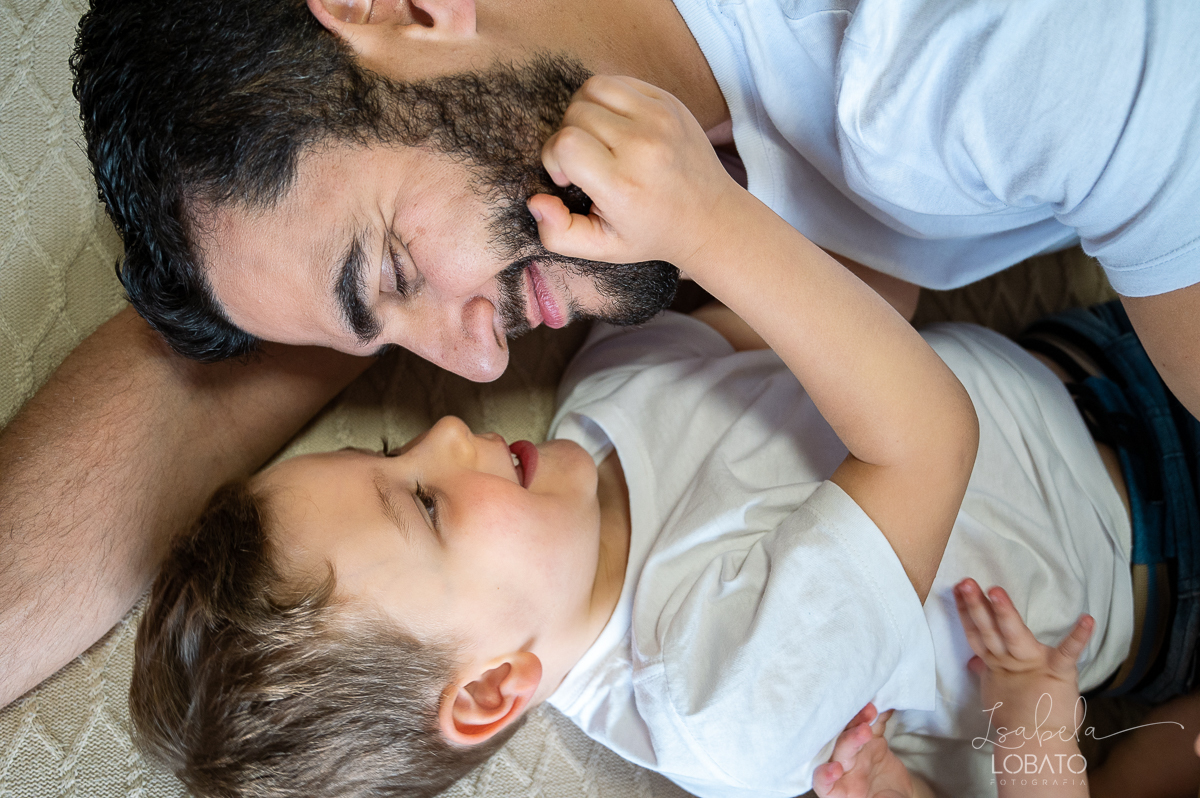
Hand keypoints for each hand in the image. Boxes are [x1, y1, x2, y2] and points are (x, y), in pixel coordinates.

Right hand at [527, 75, 742, 269]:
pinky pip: (618, 80)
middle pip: (574, 113)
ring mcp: (660, 118)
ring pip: (593, 87)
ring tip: (597, 140)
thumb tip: (535, 201)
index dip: (554, 158)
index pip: (565, 143)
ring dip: (584, 111)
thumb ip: (558, 234)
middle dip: (567, 136)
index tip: (570, 178)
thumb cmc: (650, 232)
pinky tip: (617, 127)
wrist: (709, 217)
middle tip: (586, 163)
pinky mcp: (669, 101)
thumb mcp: (602, 249)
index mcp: (624, 185)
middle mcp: (643, 146)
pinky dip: (607, 100)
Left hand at [813, 703, 914, 797]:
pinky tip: (882, 705)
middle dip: (849, 739)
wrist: (900, 792)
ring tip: (870, 711)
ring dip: (859, 720)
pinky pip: (874, 724)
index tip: (835, 769)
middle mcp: (845, 768)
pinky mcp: (872, 740)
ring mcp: (858, 752)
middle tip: (864, 730)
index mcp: (841, 790)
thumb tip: (871, 794)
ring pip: (852, 732)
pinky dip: (879, 715)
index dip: (824, 776)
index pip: (823, 783)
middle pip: (840, 751)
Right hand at [953, 578, 1092, 737]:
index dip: (966, 612)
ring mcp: (1033, 664)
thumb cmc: (1017, 717)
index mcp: (995, 663)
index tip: (958, 590)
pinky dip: (1079, 637)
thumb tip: (973, 661)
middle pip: (989, 630)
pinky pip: (1069, 652)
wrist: (1037, 742)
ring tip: (995, 590)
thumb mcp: (995, 691)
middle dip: (976, 606)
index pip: (976, 634)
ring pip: (1014, 634)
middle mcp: (1009, 660)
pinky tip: (1087, 619)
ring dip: (1004, 612)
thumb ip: (986, 671)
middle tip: (967, 584)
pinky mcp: (1059, 672)